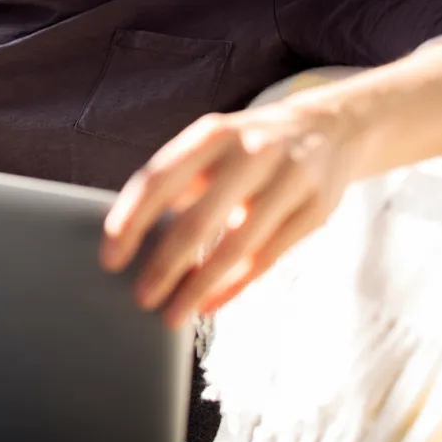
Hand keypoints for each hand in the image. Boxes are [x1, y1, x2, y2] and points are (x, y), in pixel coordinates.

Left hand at [98, 98, 365, 327]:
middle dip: (164, 266)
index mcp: (211, 134)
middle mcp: (250, 153)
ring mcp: (288, 181)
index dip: (130, 221)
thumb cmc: (248, 146)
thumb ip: (177, 180)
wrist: (331, 126)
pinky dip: (235, 286)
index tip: (110, 259)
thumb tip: (131, 235)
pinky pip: (268, 258)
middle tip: (140, 298)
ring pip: (236, 247)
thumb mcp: (211, 145)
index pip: (158, 180)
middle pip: (197, 220)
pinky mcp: (316, 210)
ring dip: (199, 287)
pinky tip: (209, 304)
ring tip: (173, 314)